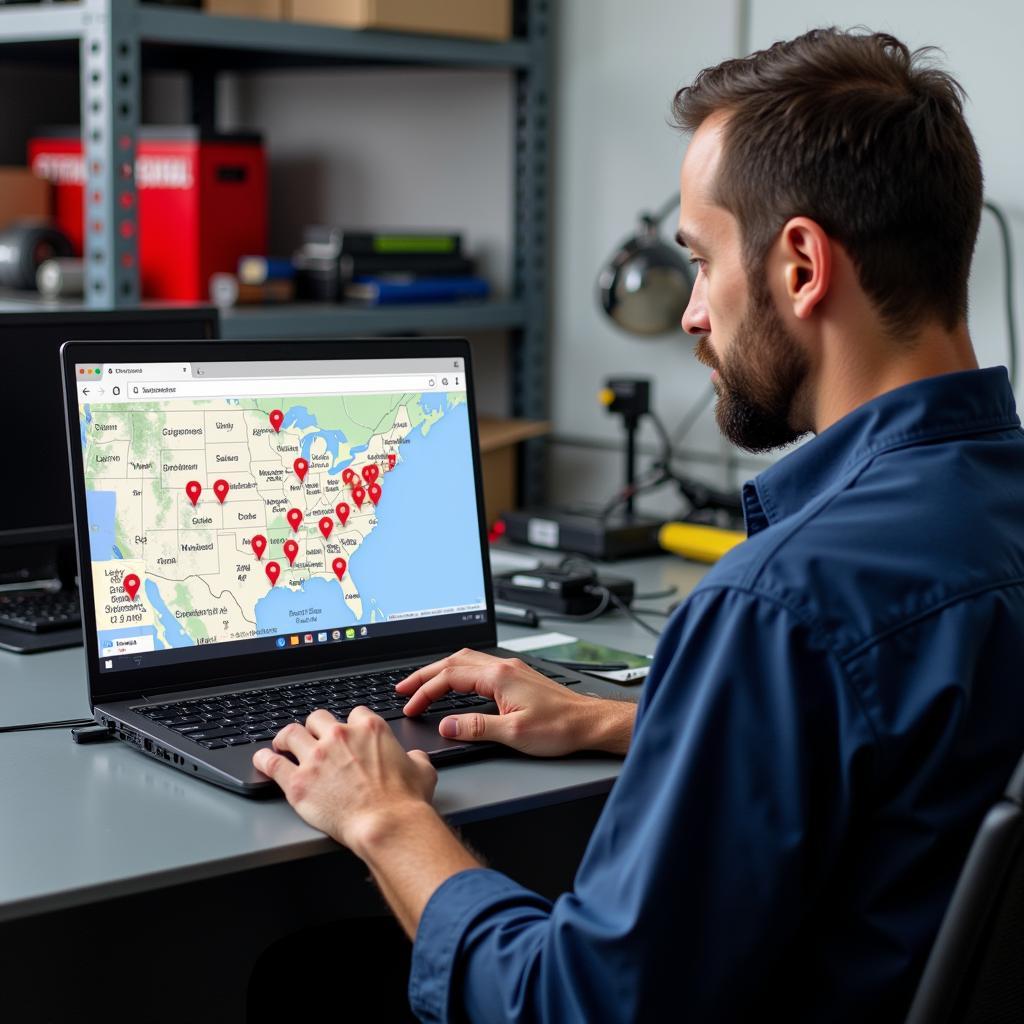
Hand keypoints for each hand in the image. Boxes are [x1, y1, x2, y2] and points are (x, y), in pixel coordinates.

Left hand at [252, 706, 437, 854]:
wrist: (386, 824)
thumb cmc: (404, 801)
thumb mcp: (422, 770)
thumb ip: (415, 758)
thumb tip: (414, 758)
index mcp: (369, 729)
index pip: (354, 714)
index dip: (350, 724)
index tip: (347, 734)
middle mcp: (339, 737)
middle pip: (318, 718)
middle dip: (315, 727)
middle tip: (313, 737)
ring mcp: (316, 757)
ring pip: (291, 733)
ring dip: (286, 738)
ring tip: (283, 743)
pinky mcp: (298, 782)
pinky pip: (272, 763)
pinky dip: (264, 759)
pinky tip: (262, 759)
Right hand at [396, 648, 624, 756]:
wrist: (589, 723)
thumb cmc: (559, 727)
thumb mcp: (513, 733)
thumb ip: (475, 727)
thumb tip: (445, 725)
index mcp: (498, 676)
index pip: (449, 677)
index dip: (425, 692)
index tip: (411, 706)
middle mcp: (503, 667)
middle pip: (453, 662)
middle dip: (425, 674)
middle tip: (404, 688)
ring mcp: (511, 670)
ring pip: (466, 661)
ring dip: (441, 671)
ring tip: (423, 684)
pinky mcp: (518, 677)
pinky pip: (478, 667)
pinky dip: (458, 673)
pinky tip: (456, 683)